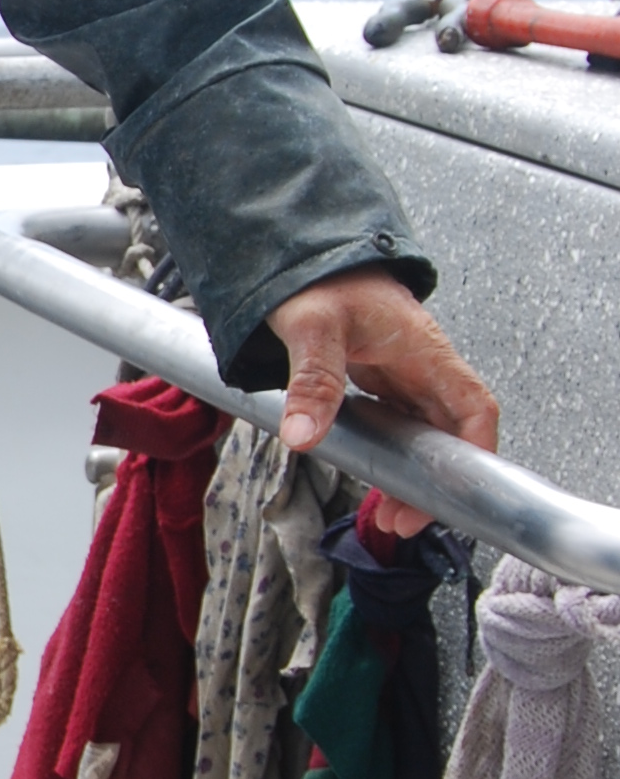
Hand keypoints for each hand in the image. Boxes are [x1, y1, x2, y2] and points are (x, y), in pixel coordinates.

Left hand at [267, 272, 499, 535]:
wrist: (301, 255)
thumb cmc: (319, 280)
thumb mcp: (312, 327)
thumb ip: (313, 381)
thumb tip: (304, 436)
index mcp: (425, 351)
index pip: (475, 407)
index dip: (476, 452)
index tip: (458, 493)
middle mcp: (424, 367)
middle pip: (451, 434)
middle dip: (437, 483)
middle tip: (402, 523)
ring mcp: (406, 376)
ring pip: (426, 437)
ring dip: (414, 478)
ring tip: (389, 518)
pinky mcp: (385, 382)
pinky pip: (401, 429)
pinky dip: (394, 460)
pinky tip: (376, 482)